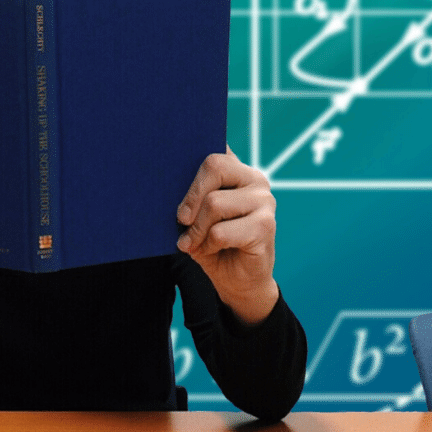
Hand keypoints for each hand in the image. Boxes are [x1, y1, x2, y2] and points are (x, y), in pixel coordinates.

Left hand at [176, 148, 279, 325]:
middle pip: (213, 166)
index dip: (191, 161)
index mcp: (237, 170)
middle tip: (181, 220)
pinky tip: (210, 251)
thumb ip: (190, 198)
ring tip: (193, 243)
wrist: (237, 281)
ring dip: (196, 229)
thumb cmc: (212, 244)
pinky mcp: (265, 226)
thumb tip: (165, 184)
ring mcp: (264, 201)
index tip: (175, 180)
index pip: (214, 150)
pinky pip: (221, 231)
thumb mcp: (195, 217)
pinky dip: (207, 245)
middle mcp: (254, 179)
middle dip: (190, 197)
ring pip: (214, 203)